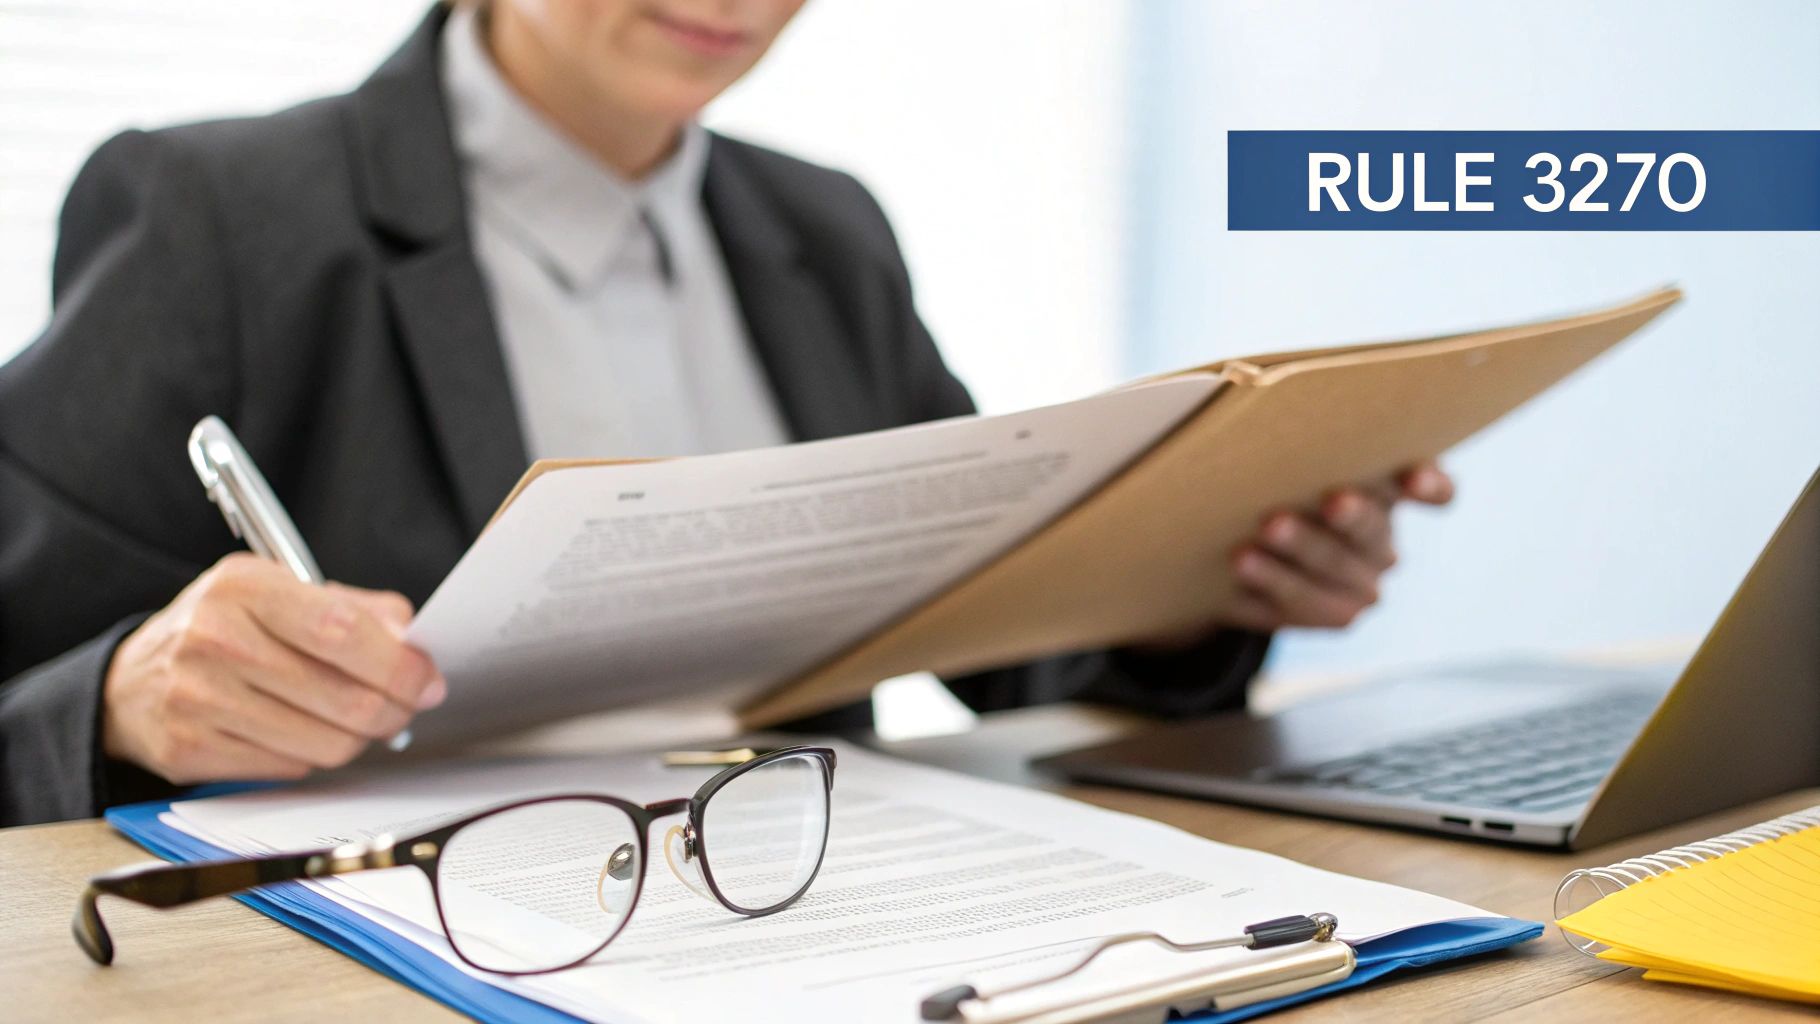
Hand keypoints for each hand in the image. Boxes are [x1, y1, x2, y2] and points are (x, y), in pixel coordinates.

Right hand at [103, 553, 444, 783]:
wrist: (133, 679)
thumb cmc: (226, 627)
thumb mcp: (279, 591)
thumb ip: (354, 608)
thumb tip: (414, 642)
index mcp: (245, 588)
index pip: (343, 631)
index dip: (399, 664)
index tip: (427, 679)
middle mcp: (215, 640)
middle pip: (344, 698)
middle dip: (394, 709)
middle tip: (406, 707)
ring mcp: (198, 699)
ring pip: (326, 743)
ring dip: (360, 738)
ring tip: (360, 720)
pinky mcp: (191, 750)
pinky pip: (291, 767)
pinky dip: (313, 755)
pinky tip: (305, 732)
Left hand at [1221, 461, 1454, 631]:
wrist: (1236, 551)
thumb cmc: (1274, 486)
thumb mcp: (1290, 461)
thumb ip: (1302, 445)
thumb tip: (1274, 401)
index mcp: (1390, 493)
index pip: (1436, 490)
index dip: (1430, 485)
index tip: (1413, 478)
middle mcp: (1383, 543)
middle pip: (1375, 530)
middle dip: (1353, 516)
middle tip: (1332, 501)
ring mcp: (1362, 584)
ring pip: (1336, 569)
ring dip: (1302, 549)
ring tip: (1268, 528)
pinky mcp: (1330, 614)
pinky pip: (1304, 603)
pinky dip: (1273, 580)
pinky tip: (1245, 561)